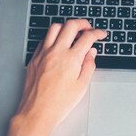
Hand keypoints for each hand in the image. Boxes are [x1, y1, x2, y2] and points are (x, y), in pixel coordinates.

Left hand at [12, 20, 106, 134]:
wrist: (37, 112)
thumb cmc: (59, 103)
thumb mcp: (81, 86)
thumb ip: (89, 65)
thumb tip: (91, 53)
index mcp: (71, 59)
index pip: (87, 37)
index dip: (97, 33)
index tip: (101, 34)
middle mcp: (56, 52)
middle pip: (71, 25)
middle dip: (83, 23)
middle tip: (88, 28)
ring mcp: (43, 54)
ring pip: (55, 28)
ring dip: (66, 26)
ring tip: (73, 33)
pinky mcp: (34, 58)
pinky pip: (43, 39)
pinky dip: (53, 37)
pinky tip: (58, 43)